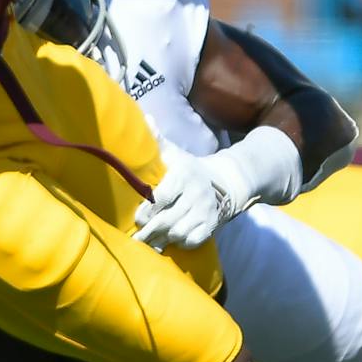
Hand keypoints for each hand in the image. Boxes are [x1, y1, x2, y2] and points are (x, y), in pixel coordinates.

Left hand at [131, 142, 248, 251]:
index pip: (162, 197)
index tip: (137, 217)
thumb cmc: (189, 169)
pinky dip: (181, 243)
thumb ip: (158, 140)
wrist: (224, 182)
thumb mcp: (175, 154)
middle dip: (149, 231)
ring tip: (149, 241)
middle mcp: (195, 194)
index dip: (147, 210)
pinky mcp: (211, 225)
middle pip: (168, 219)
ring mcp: (205, 211)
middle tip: (137, 238)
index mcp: (183, 176)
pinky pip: (193, 240)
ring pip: (179, 232)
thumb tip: (145, 118)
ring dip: (162, 239)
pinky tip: (170, 241)